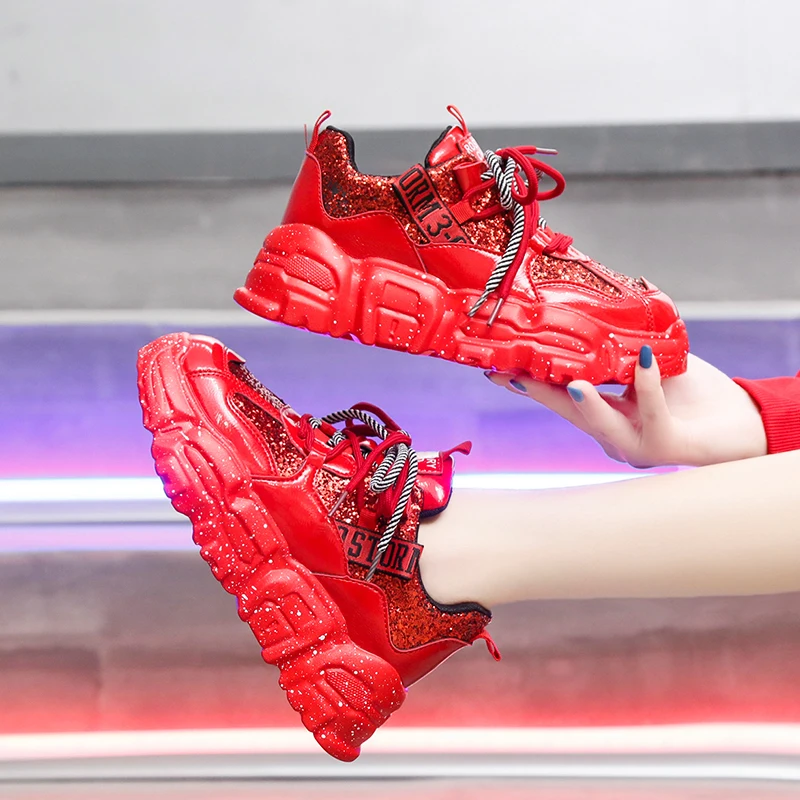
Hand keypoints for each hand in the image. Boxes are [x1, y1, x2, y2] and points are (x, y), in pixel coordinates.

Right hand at [487, 348, 767, 467]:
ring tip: (574, 385)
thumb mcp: (648, 368)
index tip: (496, 369)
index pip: (557, 398)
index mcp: (603, 416)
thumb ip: (622, 352)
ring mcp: (635, 445)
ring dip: (586, 405)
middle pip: (567, 413)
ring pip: (602, 425)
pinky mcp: (664, 446)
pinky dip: (646, 385)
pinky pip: (650, 411)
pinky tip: (643, 360)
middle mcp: (612, 436)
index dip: (528, 383)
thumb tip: (601, 305)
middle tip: (509, 374)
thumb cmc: (692, 395)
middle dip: (538, 393)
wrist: (739, 424)